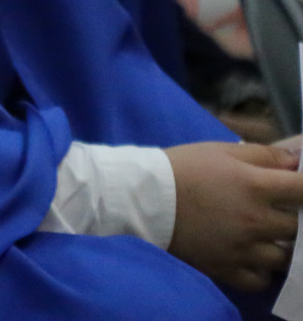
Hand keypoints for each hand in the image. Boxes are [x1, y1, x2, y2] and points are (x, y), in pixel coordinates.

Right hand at [166, 140, 302, 291]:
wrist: (142, 196)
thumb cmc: (183, 167)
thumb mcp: (221, 151)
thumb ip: (263, 155)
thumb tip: (296, 162)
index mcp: (256, 186)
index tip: (299, 189)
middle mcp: (256, 220)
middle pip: (297, 226)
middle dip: (291, 216)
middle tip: (275, 209)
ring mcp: (242, 249)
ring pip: (284, 257)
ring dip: (280, 246)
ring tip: (265, 236)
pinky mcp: (226, 268)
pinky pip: (261, 280)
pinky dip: (262, 271)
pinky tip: (253, 258)